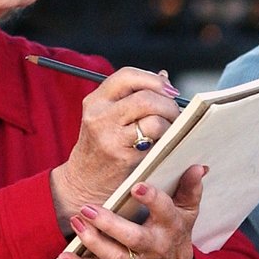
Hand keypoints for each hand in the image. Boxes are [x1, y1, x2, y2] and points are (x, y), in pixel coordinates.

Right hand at [49, 67, 182, 231]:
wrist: (84, 183)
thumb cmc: (99, 148)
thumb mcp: (107, 116)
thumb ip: (132, 95)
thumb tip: (163, 76)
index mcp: (95, 101)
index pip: (128, 76)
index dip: (153, 80)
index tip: (169, 90)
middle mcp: (100, 117)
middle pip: (146, 98)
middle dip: (168, 104)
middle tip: (175, 113)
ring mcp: (111, 138)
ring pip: (155, 120)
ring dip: (171, 125)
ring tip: (169, 130)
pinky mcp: (124, 158)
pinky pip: (157, 143)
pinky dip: (166, 141)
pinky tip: (164, 144)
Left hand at [56, 164, 204, 258]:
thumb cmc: (177, 233)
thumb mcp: (188, 212)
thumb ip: (190, 189)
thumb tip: (199, 167)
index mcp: (170, 226)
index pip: (163, 210)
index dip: (151, 199)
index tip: (136, 186)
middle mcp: (152, 245)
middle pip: (132, 237)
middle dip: (110, 224)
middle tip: (88, 209)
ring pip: (113, 256)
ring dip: (92, 241)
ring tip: (75, 221)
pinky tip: (64, 258)